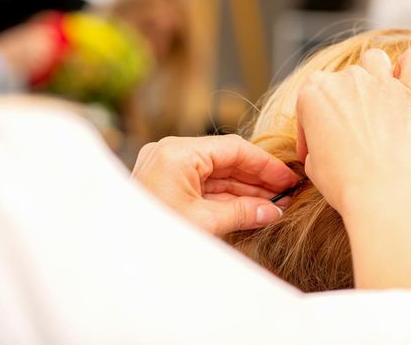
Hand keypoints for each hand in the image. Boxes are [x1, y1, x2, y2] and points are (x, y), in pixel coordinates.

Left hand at [132, 135, 299, 234]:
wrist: (122, 260)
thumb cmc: (155, 238)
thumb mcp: (205, 223)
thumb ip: (242, 212)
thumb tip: (273, 211)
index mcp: (177, 153)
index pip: (233, 149)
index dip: (266, 164)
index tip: (288, 178)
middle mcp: (170, 155)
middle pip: (226, 160)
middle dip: (257, 179)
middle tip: (286, 193)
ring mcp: (167, 170)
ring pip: (216, 175)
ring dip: (245, 190)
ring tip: (274, 204)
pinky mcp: (165, 187)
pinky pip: (203, 187)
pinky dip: (227, 198)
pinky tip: (251, 208)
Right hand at [296, 46, 410, 289]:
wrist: (383, 194)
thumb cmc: (345, 184)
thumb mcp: (313, 166)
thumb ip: (317, 144)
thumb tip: (325, 146)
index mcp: (313, 93)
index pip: (308, 104)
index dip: (312, 131)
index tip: (319, 150)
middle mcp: (345, 79)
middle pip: (342, 82)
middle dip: (344, 106)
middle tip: (350, 136)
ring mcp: (380, 82)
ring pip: (374, 61)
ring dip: (374, 75)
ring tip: (377, 100)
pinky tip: (410, 76)